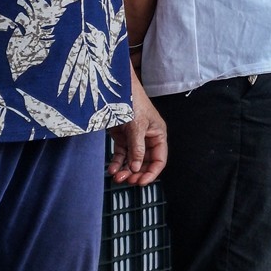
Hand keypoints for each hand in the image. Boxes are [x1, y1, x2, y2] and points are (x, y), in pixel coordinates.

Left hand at [107, 69, 166, 186]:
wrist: (116, 88)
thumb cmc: (132, 101)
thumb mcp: (137, 126)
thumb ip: (137, 149)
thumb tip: (136, 168)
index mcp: (158, 135)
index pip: (159, 160)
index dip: (151, 172)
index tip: (141, 182)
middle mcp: (148, 138)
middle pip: (145, 163)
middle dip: (136, 173)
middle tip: (127, 180)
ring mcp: (134, 138)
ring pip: (132, 160)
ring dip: (125, 170)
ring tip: (116, 177)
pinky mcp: (122, 137)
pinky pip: (121, 154)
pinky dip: (117, 163)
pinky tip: (111, 169)